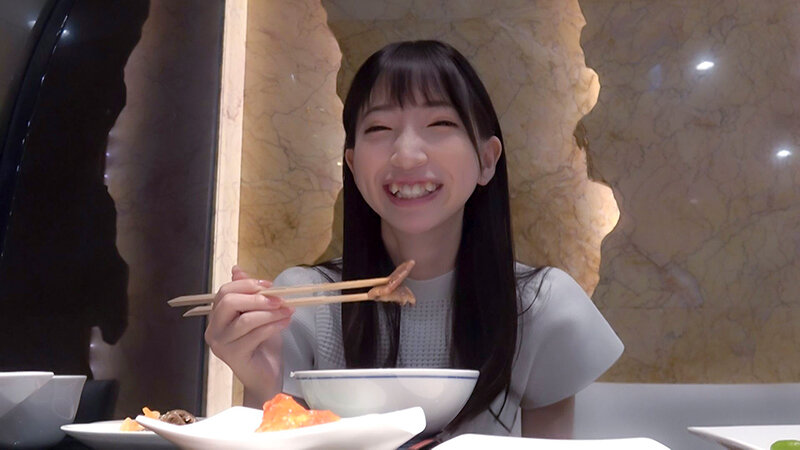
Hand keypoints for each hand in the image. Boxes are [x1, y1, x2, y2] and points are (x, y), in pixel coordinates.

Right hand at [204, 265, 294, 403]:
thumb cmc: (262, 345)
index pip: (224, 292)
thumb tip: (236, 269)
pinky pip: (255, 334)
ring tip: (288, 310)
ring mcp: (221, 344)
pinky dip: (273, 325)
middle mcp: (213, 330)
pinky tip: (285, 323)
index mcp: (217, 317)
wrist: (266, 376)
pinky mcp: (233, 356)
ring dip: (270, 313)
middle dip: (257, 298)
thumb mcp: (257, 314)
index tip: (270, 285)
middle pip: (229, 302)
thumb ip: (248, 294)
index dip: (247, 284)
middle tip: (280, 299)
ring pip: (245, 319)